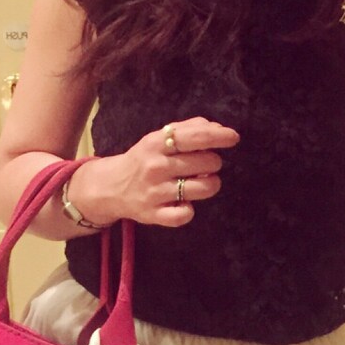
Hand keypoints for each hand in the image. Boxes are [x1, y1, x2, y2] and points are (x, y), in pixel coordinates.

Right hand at [67, 117, 239, 227]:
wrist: (111, 187)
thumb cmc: (144, 159)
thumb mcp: (158, 138)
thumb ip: (188, 129)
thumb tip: (219, 129)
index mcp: (157, 143)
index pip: (194, 137)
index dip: (218, 137)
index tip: (233, 137)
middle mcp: (156, 167)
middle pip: (206, 163)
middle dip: (213, 163)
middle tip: (204, 165)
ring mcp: (155, 192)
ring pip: (203, 188)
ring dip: (210, 184)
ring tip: (200, 181)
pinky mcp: (154, 215)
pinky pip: (186, 215)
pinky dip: (190, 209)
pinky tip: (184, 202)